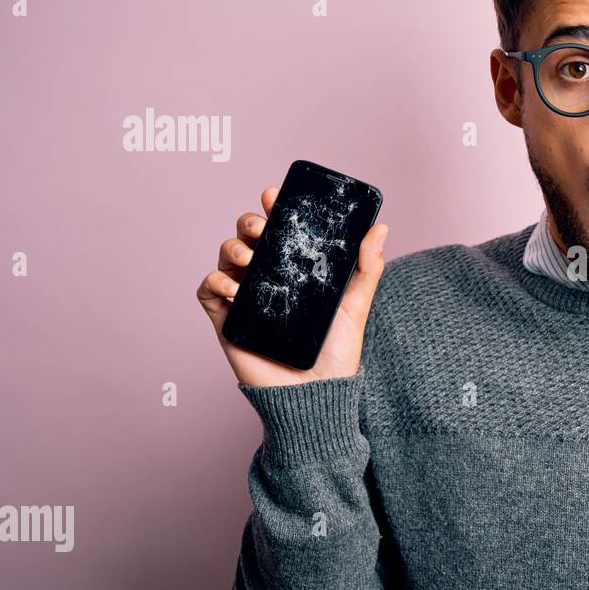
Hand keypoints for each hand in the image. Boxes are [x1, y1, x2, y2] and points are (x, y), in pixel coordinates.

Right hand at [196, 185, 387, 387]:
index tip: (274, 194)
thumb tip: (380, 228)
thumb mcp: (355, 306)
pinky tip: (235, 287)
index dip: (273, 209)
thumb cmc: (335, 353)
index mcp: (295, 271)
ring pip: (226, 256)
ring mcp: (245, 298)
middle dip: (248, 222)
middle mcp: (268, 280)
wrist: (315, 395)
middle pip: (247, 237)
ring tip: (249, 258)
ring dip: (232, 248)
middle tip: (261, 227)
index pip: (280, 232)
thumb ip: (366, 267)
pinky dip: (215, 280)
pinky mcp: (227, 320)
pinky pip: (208, 290)